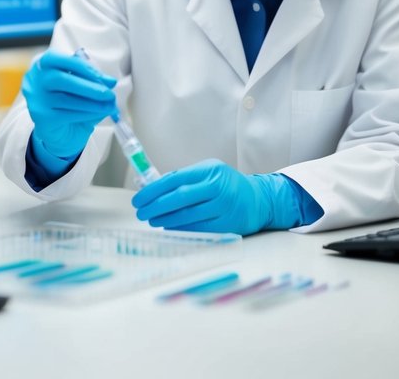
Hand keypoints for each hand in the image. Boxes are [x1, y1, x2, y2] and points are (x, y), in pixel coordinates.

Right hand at [23, 49, 116, 161]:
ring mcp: (36, 99)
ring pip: (65, 98)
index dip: (84, 67)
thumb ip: (92, 81)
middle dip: (88, 86)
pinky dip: (86, 113)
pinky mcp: (41, 117)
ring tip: (109, 106)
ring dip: (91, 102)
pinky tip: (98, 113)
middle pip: (60, 79)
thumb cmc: (71, 103)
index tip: (105, 78)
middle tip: (109, 94)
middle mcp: (34, 79)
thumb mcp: (82, 87)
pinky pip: (66, 114)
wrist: (59, 132)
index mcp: (43, 64)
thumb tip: (110, 82)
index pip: (59, 59)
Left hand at [131, 159, 299, 235]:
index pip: (174, 179)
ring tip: (152, 220)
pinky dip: (180, 228)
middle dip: (155, 206)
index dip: (153, 190)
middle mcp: (218, 187)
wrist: (259, 199)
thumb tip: (153, 187)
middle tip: (141, 212)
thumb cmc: (227, 185)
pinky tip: (168, 227)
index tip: (139, 198)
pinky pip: (198, 228)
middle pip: (179, 198)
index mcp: (210, 170)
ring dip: (165, 220)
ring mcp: (224, 207)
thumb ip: (184, 178)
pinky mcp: (228, 224)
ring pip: (187, 216)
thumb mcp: (209, 172)